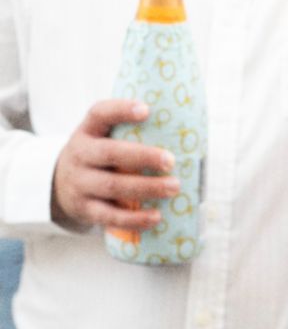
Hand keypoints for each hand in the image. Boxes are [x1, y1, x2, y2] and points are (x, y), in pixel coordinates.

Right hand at [51, 100, 179, 230]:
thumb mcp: (103, 135)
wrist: (58, 184)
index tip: (146, 110)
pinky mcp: (84, 209)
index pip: (99, 113)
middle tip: (170, 161)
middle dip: (142, 156)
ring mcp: (79, 184)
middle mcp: (80, 155)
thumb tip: (188, 126)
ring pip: (112, 186)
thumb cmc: (99, 154)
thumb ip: (130, 129)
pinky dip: (133, 219)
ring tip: (173, 187)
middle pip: (109, 153)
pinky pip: (108, 216)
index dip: (121, 110)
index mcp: (88, 131)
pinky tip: (156, 217)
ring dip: (145, 188)